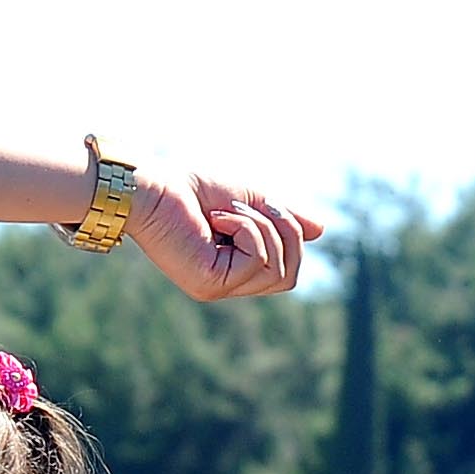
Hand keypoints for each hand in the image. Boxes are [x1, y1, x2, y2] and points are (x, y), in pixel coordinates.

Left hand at [123, 162, 324, 302]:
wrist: (154, 185)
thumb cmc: (194, 189)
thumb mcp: (253, 202)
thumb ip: (284, 220)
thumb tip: (320, 231)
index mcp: (237, 269)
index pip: (287, 271)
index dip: (291, 237)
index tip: (268, 205)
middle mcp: (228, 284)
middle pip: (289, 277)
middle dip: (286, 232)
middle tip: (258, 204)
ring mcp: (218, 288)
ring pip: (277, 271)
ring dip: (264, 228)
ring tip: (231, 210)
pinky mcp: (208, 285)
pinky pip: (257, 260)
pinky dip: (247, 230)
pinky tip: (218, 219)